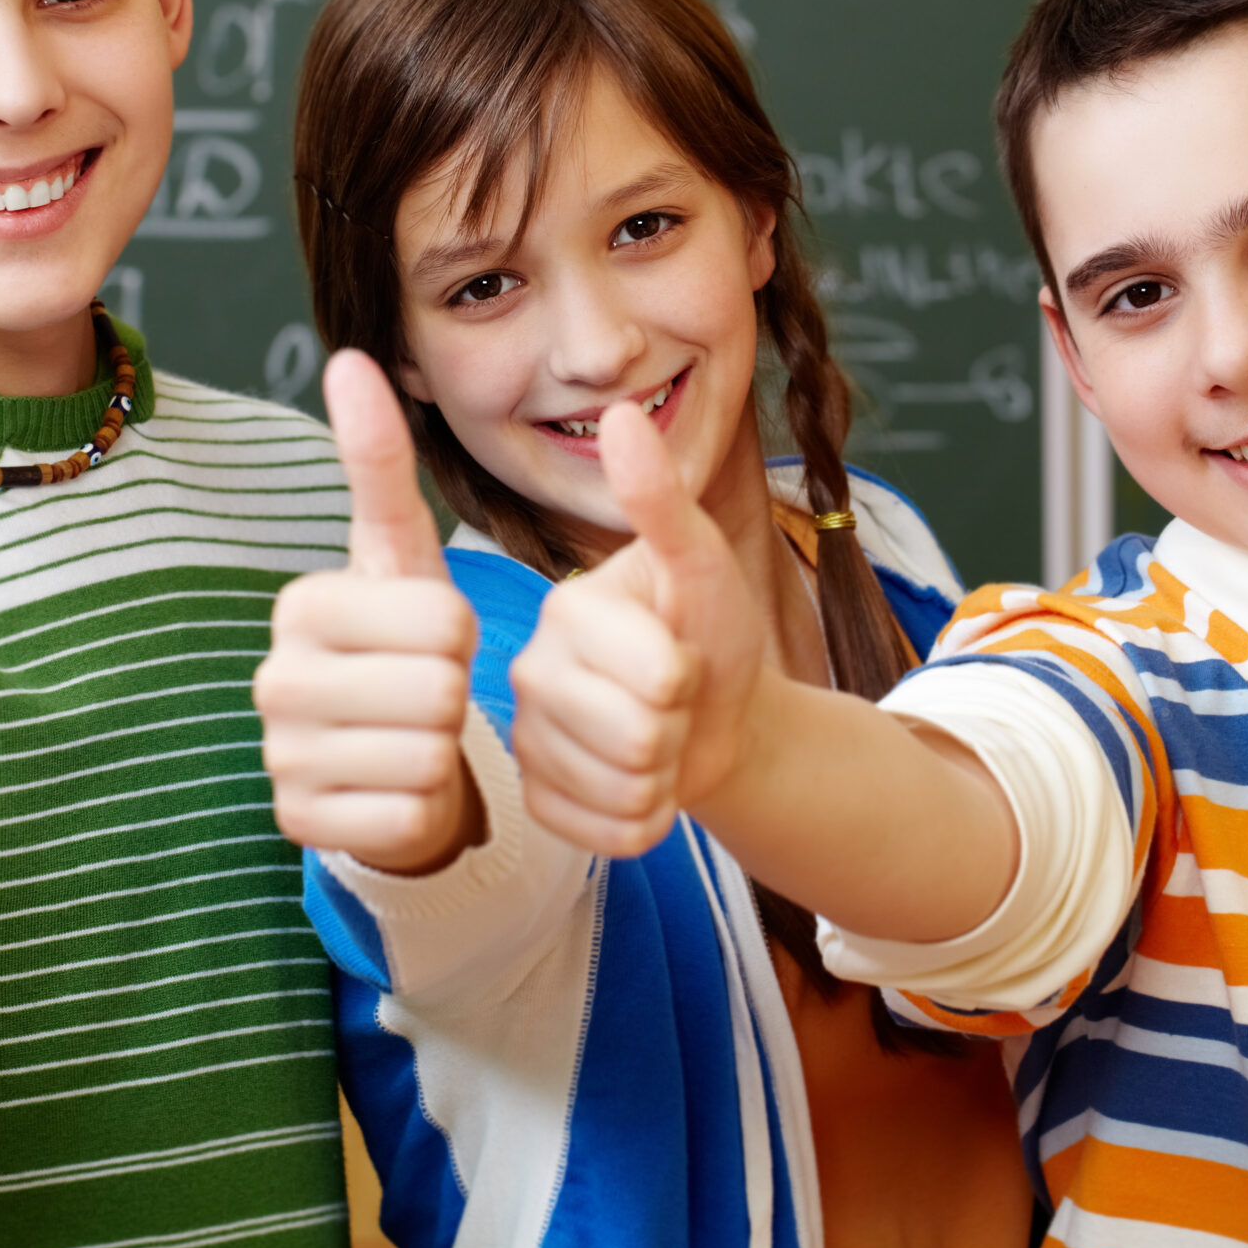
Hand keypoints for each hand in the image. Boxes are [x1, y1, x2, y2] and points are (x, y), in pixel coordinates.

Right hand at [255, 350, 481, 875]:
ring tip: (411, 737)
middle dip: (451, 694)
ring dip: (441, 753)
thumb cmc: (401, 643)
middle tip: (423, 693)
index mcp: (300, 605)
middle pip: (437, 690)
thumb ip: (379, 463)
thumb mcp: (400, 554)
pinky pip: (405, 816)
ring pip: (425, 756)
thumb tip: (352, 358)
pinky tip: (394, 786)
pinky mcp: (298, 825)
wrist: (385, 751)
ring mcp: (279, 758)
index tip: (428, 638)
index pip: (443, 620)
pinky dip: (420, 807)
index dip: (461, 634)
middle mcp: (273, 679)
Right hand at [507, 401, 766, 856]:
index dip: (692, 677)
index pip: (658, 676)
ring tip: (662, 741)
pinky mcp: (538, 798)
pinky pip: (606, 833)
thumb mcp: (702, 562)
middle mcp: (529, 669)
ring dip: (667, 778)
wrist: (719, 710)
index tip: (682, 654)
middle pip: (641, 737)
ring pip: (626, 789)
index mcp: (565, 610)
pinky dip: (644, 821)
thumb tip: (615, 414)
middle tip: (674, 704)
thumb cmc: (712, 629)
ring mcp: (528, 738)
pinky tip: (642, 785)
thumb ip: (659, 499)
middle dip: (681, 730)